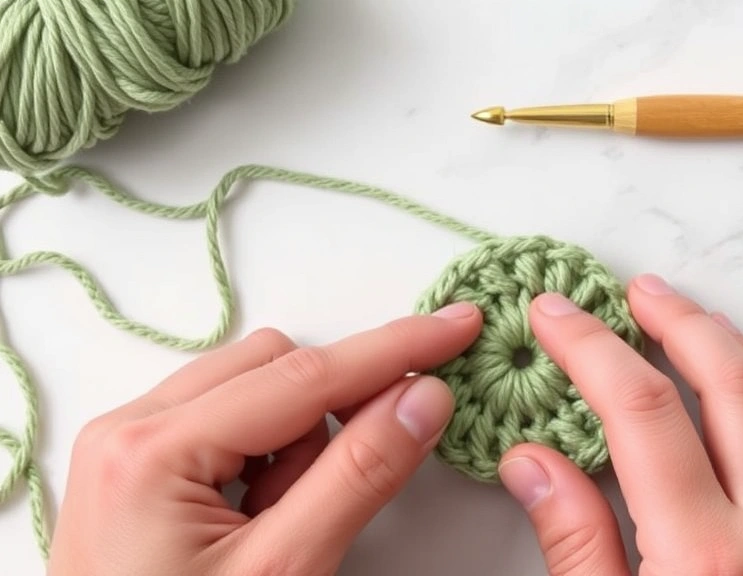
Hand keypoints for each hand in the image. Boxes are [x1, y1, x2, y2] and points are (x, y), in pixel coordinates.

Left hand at [46, 302, 482, 575]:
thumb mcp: (284, 571)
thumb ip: (358, 476)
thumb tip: (423, 398)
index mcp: (152, 451)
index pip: (303, 376)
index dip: (393, 350)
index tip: (453, 327)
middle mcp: (128, 428)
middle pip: (273, 368)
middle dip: (325, 420)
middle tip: (337, 490)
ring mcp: (128, 444)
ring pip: (254, 389)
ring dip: (294, 445)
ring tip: (280, 524)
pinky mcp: (139, 465)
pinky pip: (227, 421)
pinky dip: (265, 459)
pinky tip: (255, 518)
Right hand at [498, 274, 742, 575]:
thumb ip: (576, 547)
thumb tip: (534, 463)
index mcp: (707, 561)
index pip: (643, 414)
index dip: (593, 349)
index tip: (557, 315)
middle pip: (730, 384)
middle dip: (676, 321)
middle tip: (630, 292)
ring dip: (731, 348)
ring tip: (685, 319)